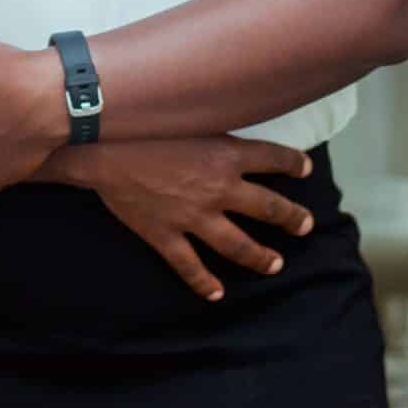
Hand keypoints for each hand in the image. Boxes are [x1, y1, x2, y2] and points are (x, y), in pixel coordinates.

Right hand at [48, 137, 316, 301]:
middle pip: (267, 207)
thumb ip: (211, 124)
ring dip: (259, 256)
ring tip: (275, 264)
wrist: (102, 148)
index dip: (292, 164)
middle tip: (305, 226)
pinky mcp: (166, 234)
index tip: (305, 169)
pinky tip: (216, 293)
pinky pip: (189, 265)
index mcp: (225, 155)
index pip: (272, 158)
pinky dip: (203, 282)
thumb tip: (225, 115)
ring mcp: (193, 216)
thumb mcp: (187, 114)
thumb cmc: (142, 123)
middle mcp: (218, 188)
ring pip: (237, 244)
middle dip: (290, 218)